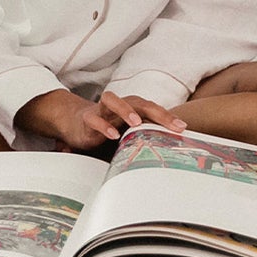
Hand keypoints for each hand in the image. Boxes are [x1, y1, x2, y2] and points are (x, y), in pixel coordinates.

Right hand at [16, 90, 184, 149]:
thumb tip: (165, 156)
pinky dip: (103, 125)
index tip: (182, 128)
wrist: (74, 121)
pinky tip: (112, 135)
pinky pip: (94, 119)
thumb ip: (141, 139)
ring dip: (126, 110)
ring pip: (113, 101)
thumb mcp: (125, 133)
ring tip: (137, 122)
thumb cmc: (105, 127)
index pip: (151, 109)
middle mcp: (117, 107)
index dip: (166, 117)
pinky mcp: (86, 119)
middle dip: (156, 112)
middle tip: (171, 125)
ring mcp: (101, 111)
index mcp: (130, 109)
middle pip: (138, 102)